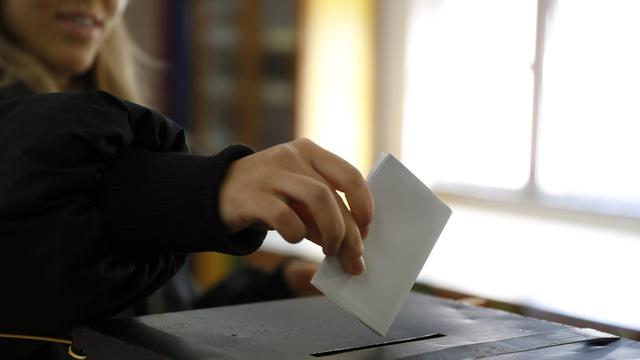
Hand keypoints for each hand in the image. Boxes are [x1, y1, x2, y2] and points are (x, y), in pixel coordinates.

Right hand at [219, 139, 373, 274]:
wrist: (218, 191)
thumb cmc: (269, 195)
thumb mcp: (298, 195)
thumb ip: (323, 212)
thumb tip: (351, 246)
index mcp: (310, 152)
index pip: (350, 175)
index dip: (364, 205)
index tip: (366, 230)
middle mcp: (292, 157)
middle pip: (333, 195)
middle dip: (350, 233)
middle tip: (353, 260)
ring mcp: (271, 173)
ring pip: (318, 199)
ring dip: (331, 232)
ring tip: (329, 252)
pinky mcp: (252, 195)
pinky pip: (285, 217)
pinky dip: (296, 233)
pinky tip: (294, 238)